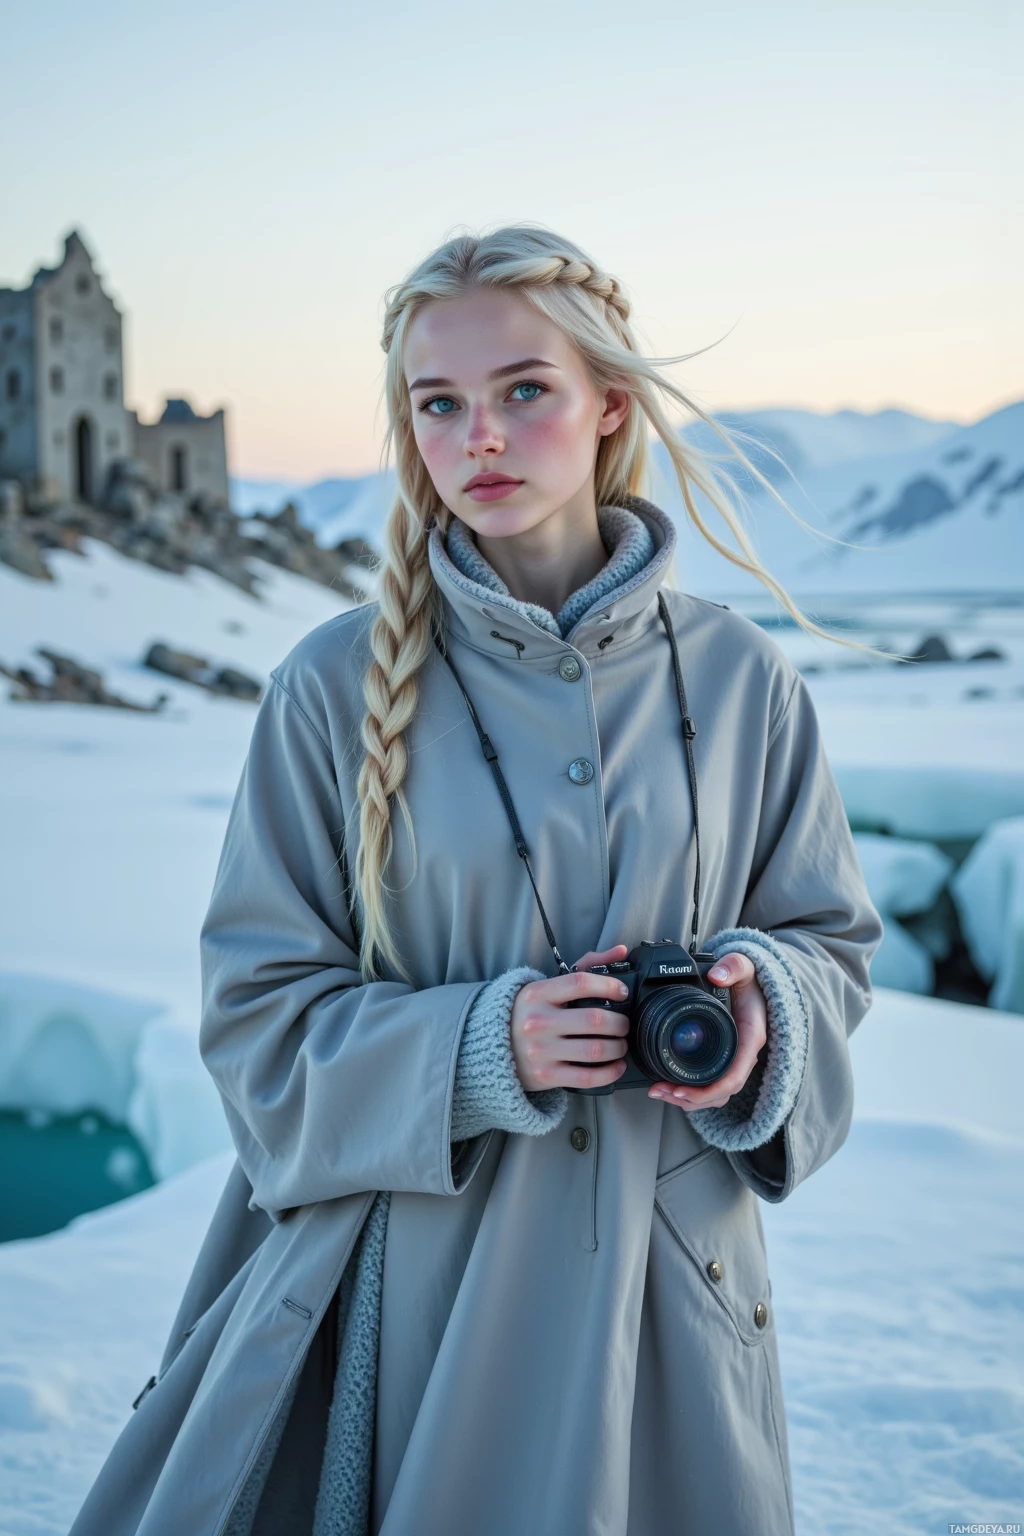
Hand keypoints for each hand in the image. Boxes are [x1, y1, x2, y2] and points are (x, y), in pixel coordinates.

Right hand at [510, 944, 630, 1092]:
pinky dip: (610, 1073)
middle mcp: (537, 1021)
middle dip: (620, 1023)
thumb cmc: (531, 1012)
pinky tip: (617, 1066)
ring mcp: (541, 1051)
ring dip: (618, 1048)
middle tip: (625, 1024)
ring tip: (621, 1044)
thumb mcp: (549, 986)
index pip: (581, 983)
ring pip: (595, 1050)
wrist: (493, 1045)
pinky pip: (588, 1077)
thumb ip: (586, 966)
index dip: (609, 986)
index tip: (622, 993)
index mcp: (538, 994)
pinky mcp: (546, 1076)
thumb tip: (621, 951)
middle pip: (594, 1020)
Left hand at [647, 951, 766, 1111]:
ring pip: (715, 1093)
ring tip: (659, 1092)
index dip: (707, 1091)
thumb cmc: (751, 979)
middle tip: (660, 1091)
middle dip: (690, 1099)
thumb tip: (717, 976)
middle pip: (720, 1093)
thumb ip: (733, 967)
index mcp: (750, 1039)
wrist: (756, 982)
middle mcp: (743, 1055)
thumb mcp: (745, 966)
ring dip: (687, 1099)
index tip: (680, 1090)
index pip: (732, 1077)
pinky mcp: (723, 1059)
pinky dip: (691, 1090)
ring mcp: (734, 1059)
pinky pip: (710, 1084)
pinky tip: (670, 1086)